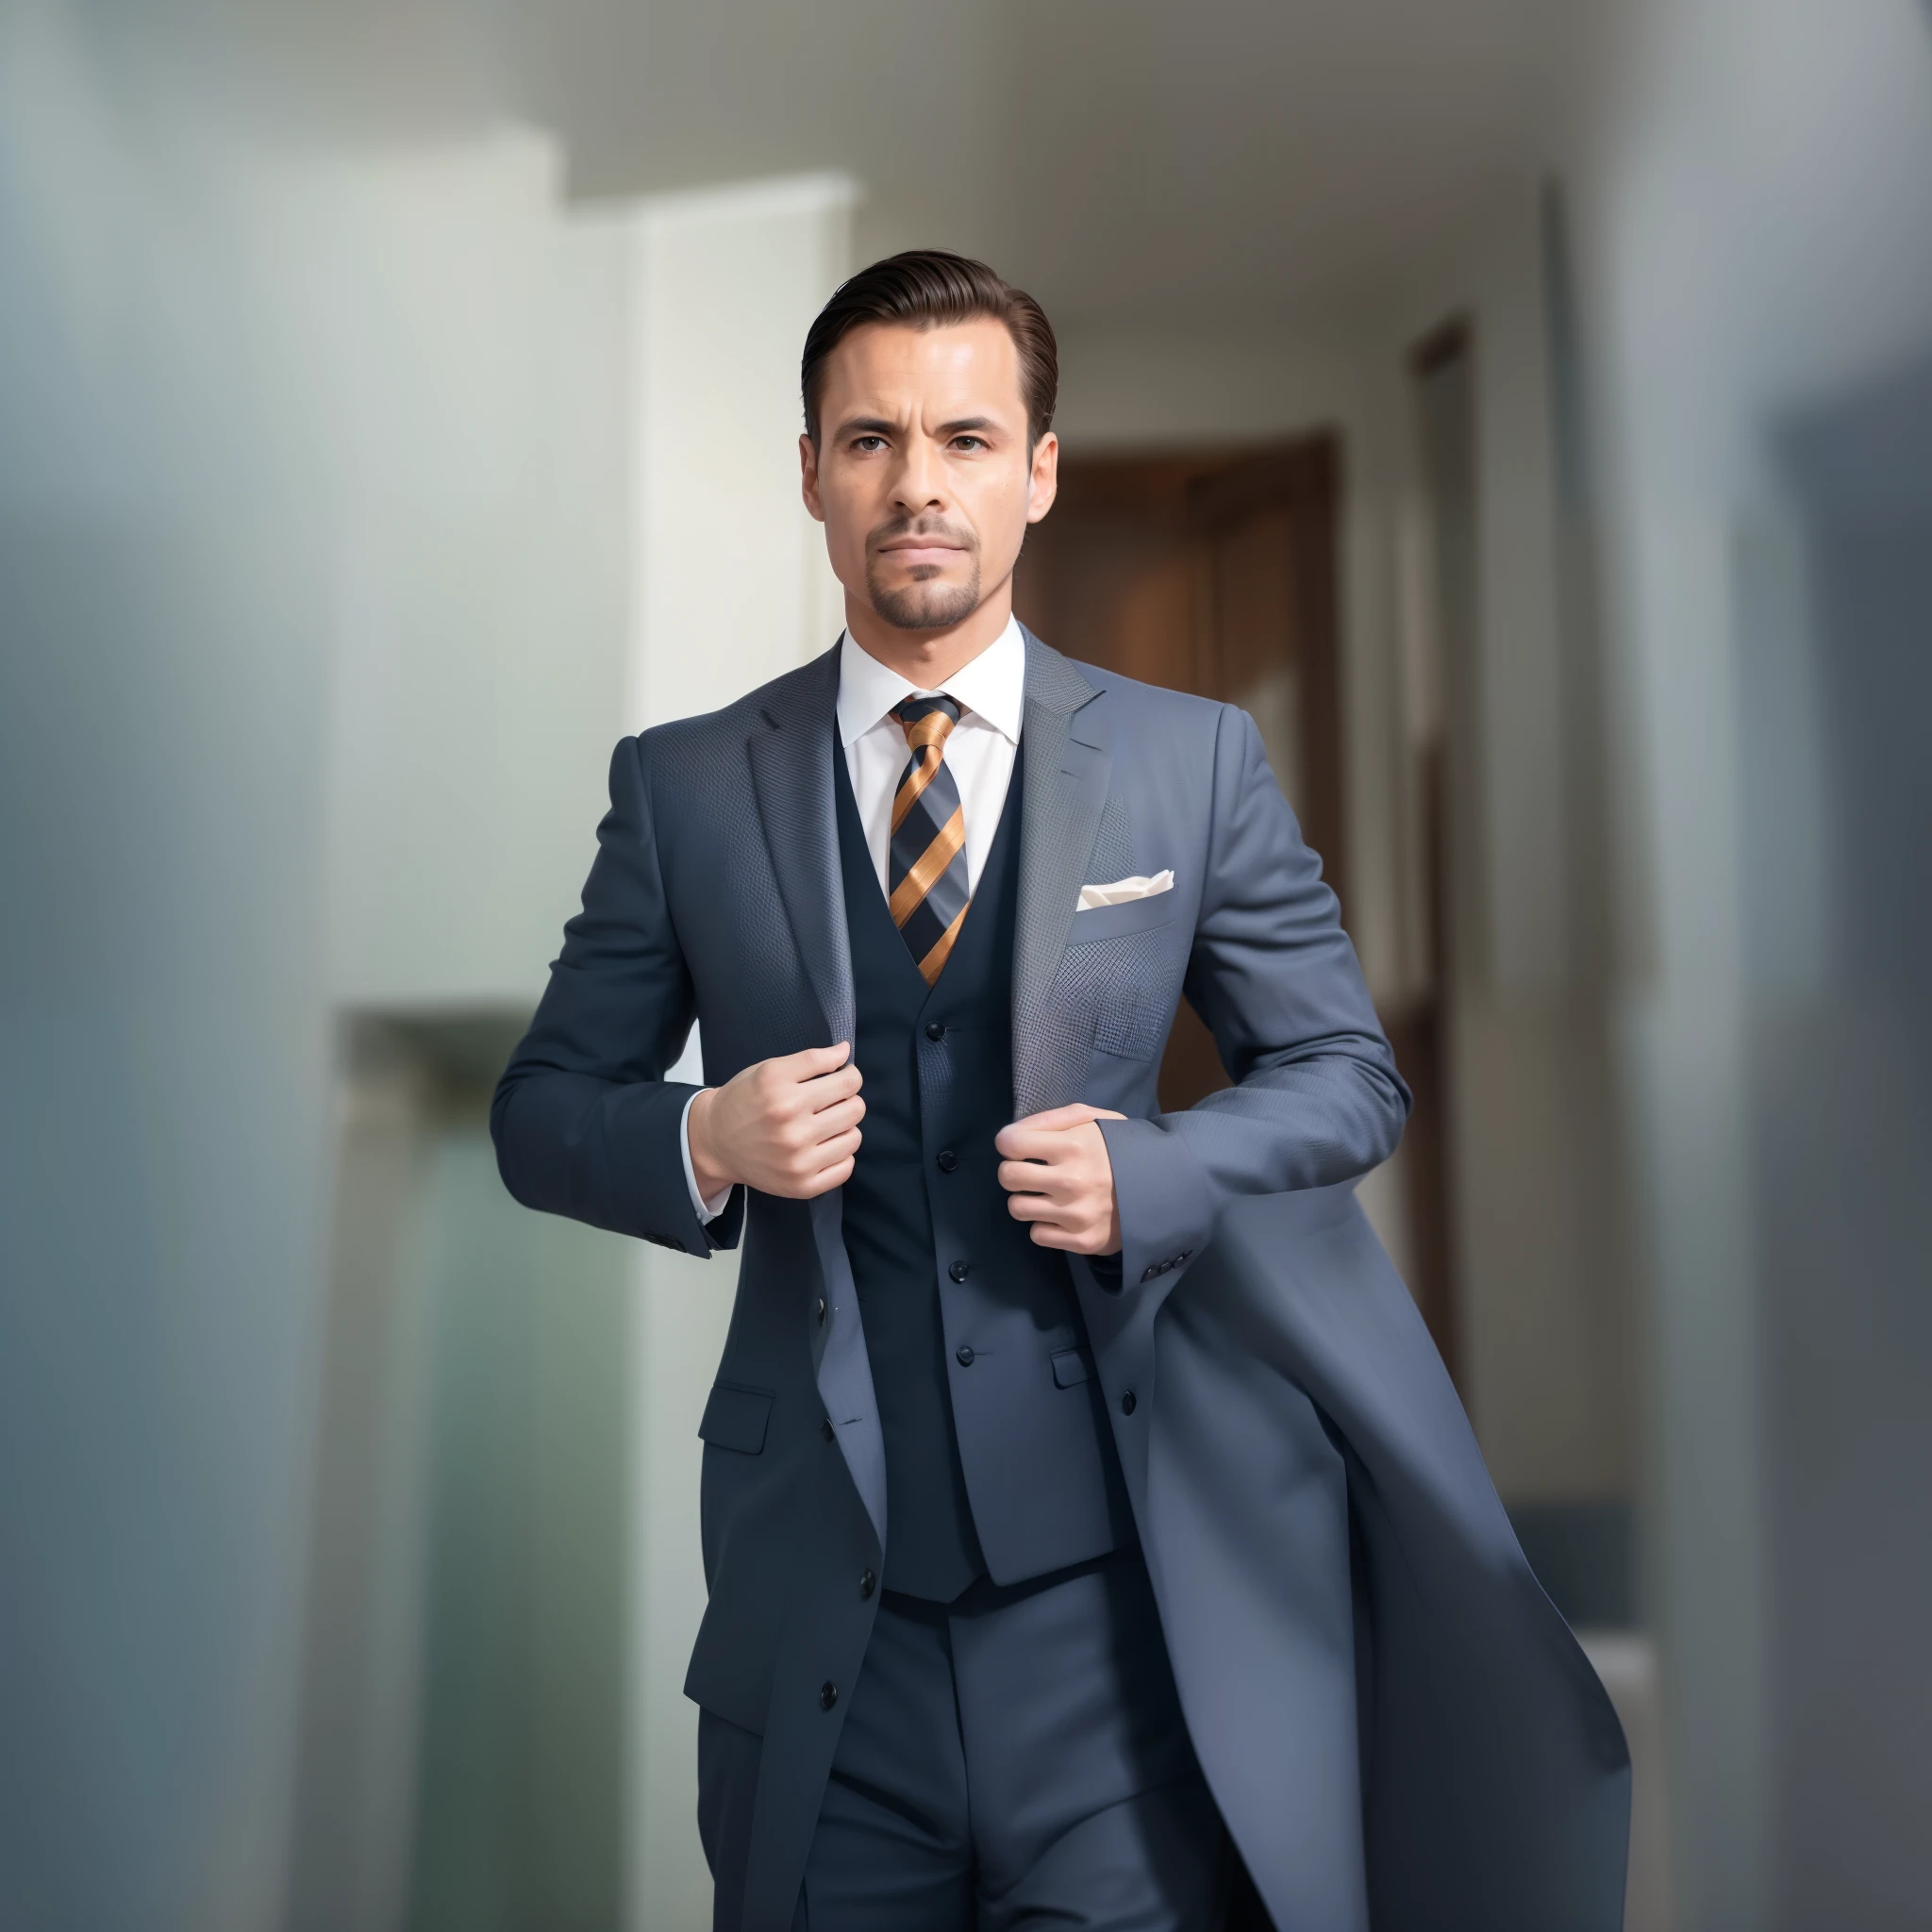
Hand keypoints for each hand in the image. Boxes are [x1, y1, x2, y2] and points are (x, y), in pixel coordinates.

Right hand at [687, 1044, 863, 1201]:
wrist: (715, 1142)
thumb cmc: (745, 1101)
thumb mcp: (770, 1069)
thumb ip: (811, 1059)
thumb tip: (846, 1051)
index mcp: (781, 1092)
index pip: (847, 1080)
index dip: (850, 1075)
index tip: (842, 1077)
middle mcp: (789, 1126)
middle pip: (856, 1108)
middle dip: (849, 1100)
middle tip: (832, 1101)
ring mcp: (797, 1160)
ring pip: (854, 1137)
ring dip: (845, 1127)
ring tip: (825, 1124)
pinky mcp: (801, 1186)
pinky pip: (846, 1167)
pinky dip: (840, 1155)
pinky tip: (822, 1147)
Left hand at [994, 1103, 1125, 1254]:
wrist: (1162, 1188)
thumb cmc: (1119, 1149)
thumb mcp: (1095, 1119)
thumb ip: (1053, 1119)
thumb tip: (1011, 1135)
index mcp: (1074, 1146)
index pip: (1010, 1143)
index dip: (1010, 1143)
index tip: (1021, 1147)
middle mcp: (1071, 1181)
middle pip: (1008, 1177)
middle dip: (1013, 1171)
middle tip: (1031, 1171)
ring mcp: (1076, 1214)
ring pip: (1017, 1207)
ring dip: (1027, 1199)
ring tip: (1047, 1194)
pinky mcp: (1081, 1241)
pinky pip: (1037, 1234)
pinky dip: (1045, 1225)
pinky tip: (1061, 1214)